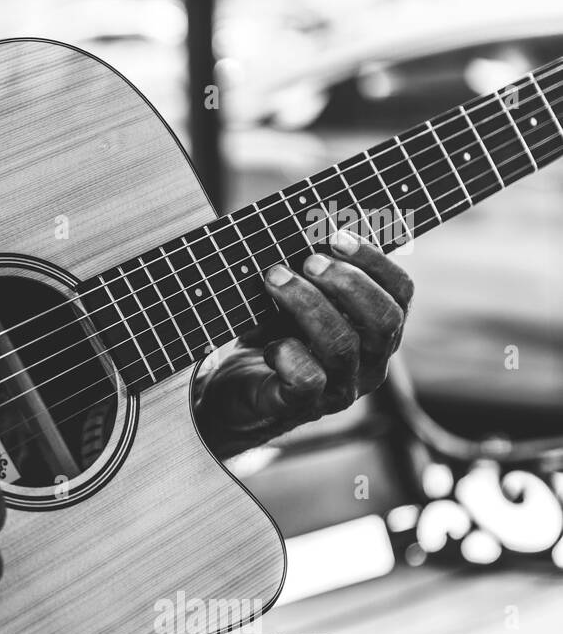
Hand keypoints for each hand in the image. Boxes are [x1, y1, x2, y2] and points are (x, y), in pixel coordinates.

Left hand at [195, 228, 413, 457]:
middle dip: (347, 283)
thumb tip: (307, 226)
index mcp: (378, 332)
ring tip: (274, 279)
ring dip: (306, 304)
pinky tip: (269, 343)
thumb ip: (311, 273)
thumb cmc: (272, 338)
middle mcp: (370, 364)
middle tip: (308, 260)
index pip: (401, 294)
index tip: (337, 236)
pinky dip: (288, 353)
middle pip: (384, 321)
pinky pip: (309, 379)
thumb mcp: (295, 300)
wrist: (233, 393)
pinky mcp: (303, 407)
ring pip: (342, 345)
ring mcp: (340, 390)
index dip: (375, 261)